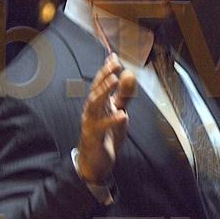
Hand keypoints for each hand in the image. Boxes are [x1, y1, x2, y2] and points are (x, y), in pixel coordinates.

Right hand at [77, 53, 136, 184]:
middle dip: (105, 76)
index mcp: (98, 103)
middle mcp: (92, 110)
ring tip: (115, 81)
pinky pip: (101, 126)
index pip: (101, 82)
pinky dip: (112, 120)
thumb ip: (124, 95)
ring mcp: (90, 122)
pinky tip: (122, 115)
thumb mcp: (118, 111)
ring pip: (94, 104)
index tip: (114, 57)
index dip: (107, 69)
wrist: (95, 162)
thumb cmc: (105, 135)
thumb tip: (129, 74)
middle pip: (96, 89)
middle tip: (114, 64)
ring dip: (104, 91)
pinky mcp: (93, 137)